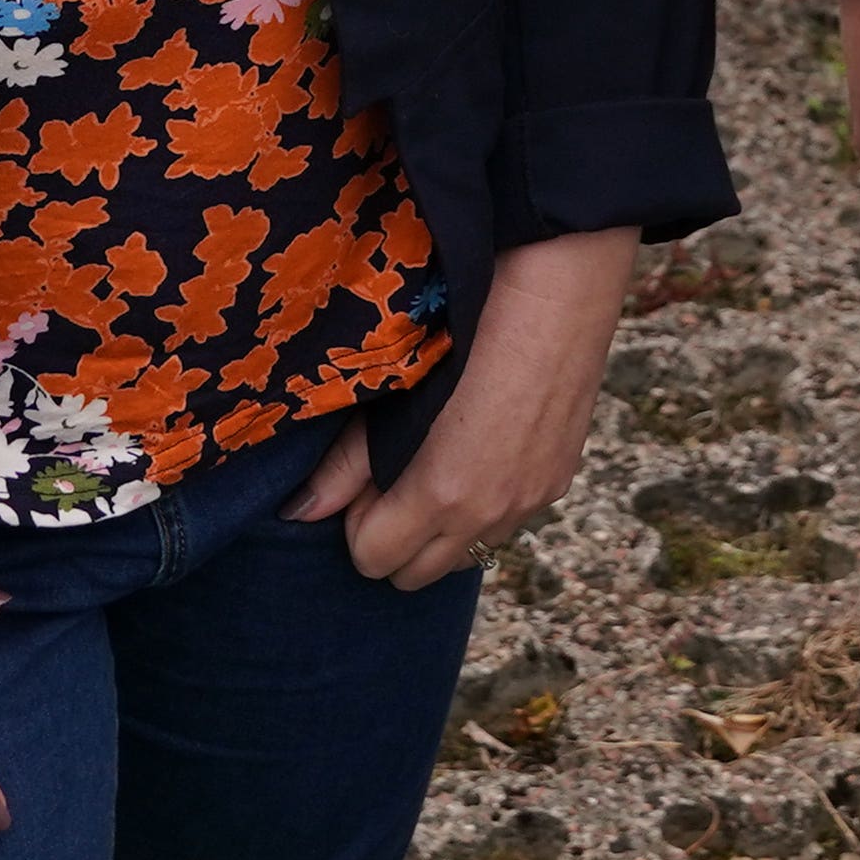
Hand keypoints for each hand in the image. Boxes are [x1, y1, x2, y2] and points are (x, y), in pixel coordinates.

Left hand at [285, 226, 629, 587]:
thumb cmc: (468, 325)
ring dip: (438, 528)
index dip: (357, 522)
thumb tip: (300, 513)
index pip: (373, 559)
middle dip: (393, 536)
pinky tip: (479, 451)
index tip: (362, 479)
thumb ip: (347, 463)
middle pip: (414, 574)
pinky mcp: (558, 482)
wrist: (559, 285)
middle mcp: (490, 514)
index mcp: (443, 493)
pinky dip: (480, 509)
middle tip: (391, 475)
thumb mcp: (397, 391)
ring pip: (462, 555)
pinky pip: (502, 525)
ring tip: (435, 463)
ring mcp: (530, 502)